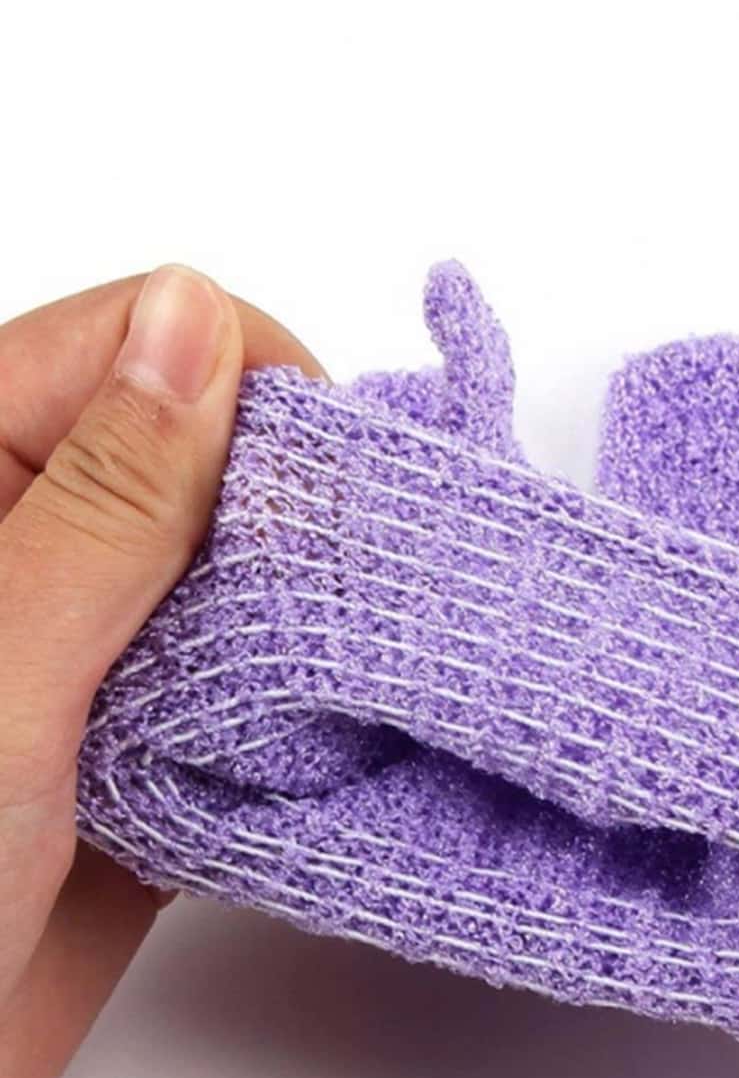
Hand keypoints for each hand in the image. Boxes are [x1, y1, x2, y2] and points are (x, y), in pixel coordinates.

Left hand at [0, 268, 321, 1077]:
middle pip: (204, 454)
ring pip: (239, 576)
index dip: (245, 383)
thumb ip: (104, 505)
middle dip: (299, 506)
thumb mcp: (2, 676)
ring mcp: (85, 660)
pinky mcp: (137, 761)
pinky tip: (335, 746)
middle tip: (362, 591)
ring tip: (363, 671)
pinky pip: (244, 696)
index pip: (132, 345)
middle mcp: (28, 554)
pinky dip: (301, 714)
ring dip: (310, 615)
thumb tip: (194, 316)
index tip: (323, 485)